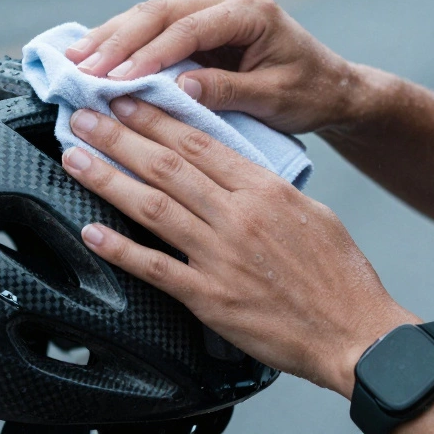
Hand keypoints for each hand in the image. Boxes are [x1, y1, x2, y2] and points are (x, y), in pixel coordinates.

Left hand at [60, 96, 418, 395]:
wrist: (357, 334)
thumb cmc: (340, 276)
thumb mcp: (311, 211)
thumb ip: (266, 187)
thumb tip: (232, 166)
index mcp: (265, 190)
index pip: (199, 142)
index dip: (156, 117)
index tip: (127, 99)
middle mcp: (238, 217)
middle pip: (167, 166)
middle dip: (119, 136)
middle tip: (84, 116)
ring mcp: (221, 258)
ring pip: (154, 207)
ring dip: (108, 179)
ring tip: (76, 158)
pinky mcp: (211, 299)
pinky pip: (156, 268)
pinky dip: (120, 249)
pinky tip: (92, 232)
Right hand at [64, 0, 356, 133]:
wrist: (332, 86)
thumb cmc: (310, 93)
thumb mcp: (274, 99)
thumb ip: (228, 91)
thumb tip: (180, 88)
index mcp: (250, 12)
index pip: (188, 28)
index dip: (149, 53)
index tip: (116, 78)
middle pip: (161, 12)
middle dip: (117, 40)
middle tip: (80, 67)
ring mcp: (213, 7)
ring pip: (151, 14)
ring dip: (112, 37)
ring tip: (74, 60)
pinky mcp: (201, 23)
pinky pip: (156, 27)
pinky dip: (124, 41)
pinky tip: (94, 55)